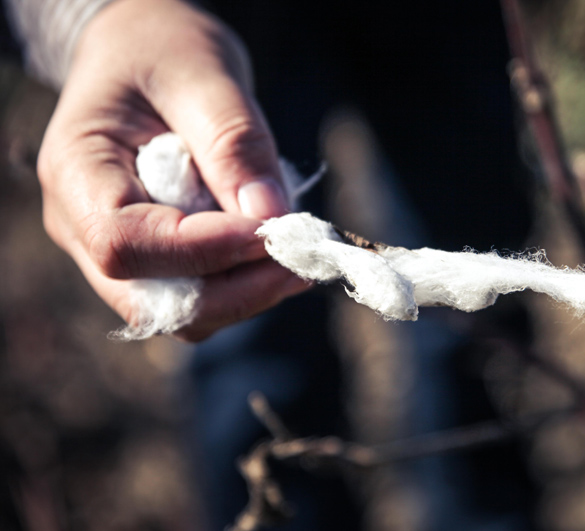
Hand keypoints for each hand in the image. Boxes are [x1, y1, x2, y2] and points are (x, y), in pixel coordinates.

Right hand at [37, 0, 309, 340]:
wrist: (146, 55)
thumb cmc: (164, 53)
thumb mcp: (203, 75)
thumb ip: (234, 143)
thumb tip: (273, 217)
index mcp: (76, 172)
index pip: (125, 243)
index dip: (205, 250)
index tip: (275, 230)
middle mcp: (82, 226)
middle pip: (154, 299)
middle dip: (237, 288)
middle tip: (305, 256)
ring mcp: (117, 251)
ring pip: (182, 312)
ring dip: (248, 292)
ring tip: (297, 248)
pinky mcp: (155, 261)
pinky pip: (200, 297)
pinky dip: (245, 285)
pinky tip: (276, 250)